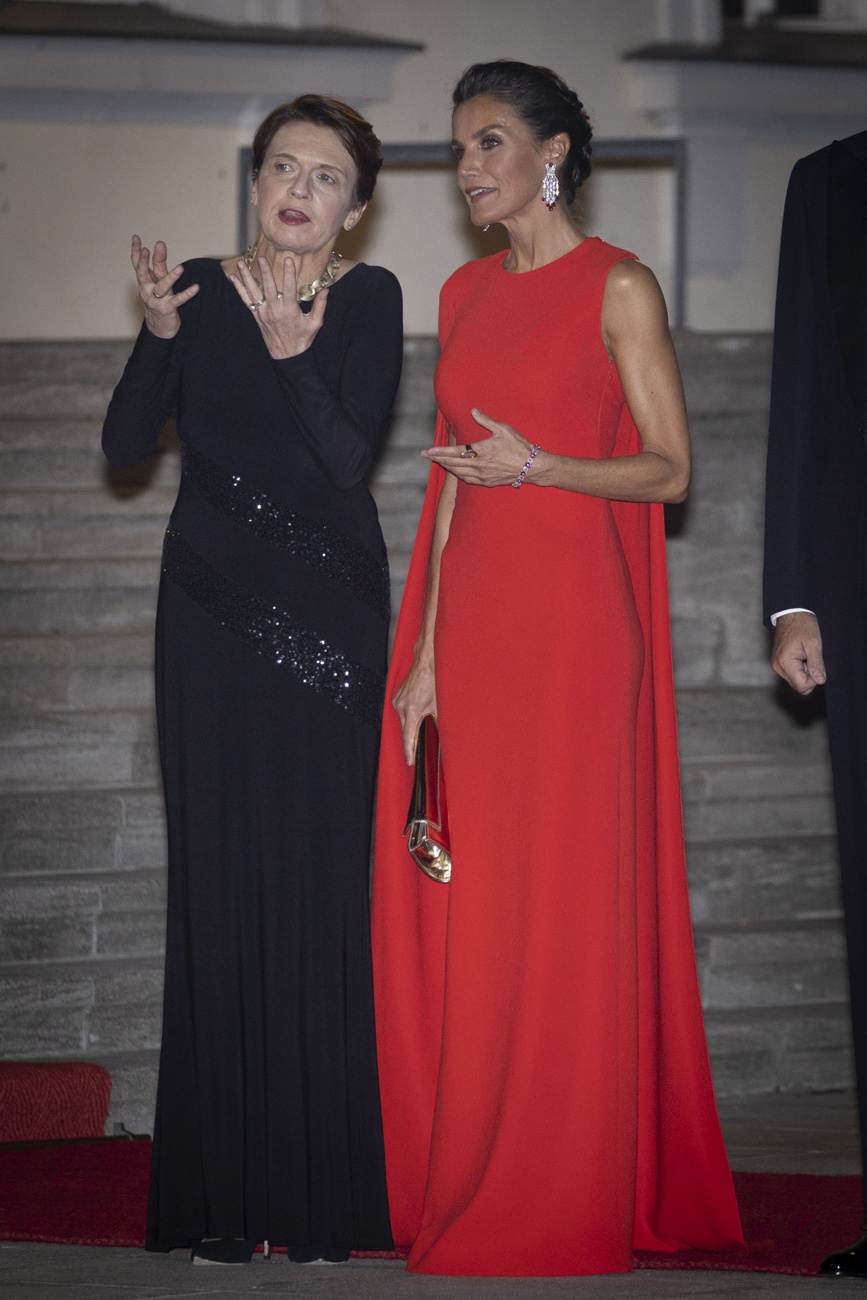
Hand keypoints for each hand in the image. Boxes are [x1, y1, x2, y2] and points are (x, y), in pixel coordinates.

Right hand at [132, 236, 198, 338]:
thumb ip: (159, 263)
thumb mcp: (158, 280)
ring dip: (171, 278)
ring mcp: (155, 300)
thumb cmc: (159, 299)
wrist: (159, 326)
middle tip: (146, 250)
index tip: (136, 237)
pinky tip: (196, 288)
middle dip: (143, 262)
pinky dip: (187, 294)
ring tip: (181, 268)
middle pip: (143, 274)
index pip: (137, 264)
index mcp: (144, 281)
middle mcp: (146, 290)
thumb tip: (159, 243)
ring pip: (162, 287)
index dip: (136, 251)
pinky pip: (178, 300)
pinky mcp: (167, 309)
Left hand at [229, 256, 327, 358]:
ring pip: (253, 292)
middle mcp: (274, 310)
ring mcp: (264, 313)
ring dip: (246, 277)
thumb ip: (320, 306)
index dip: (289, 273)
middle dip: (264, 271)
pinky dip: (239, 289)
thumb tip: (325, 290)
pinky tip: (234, 278)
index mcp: (289, 310)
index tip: (289, 260)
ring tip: (241, 262)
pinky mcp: (257, 316)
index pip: (289, 288)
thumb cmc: (302, 339)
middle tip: (261, 257)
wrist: (288, 356)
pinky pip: (246, 300)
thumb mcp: (315, 323)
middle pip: (268, 287)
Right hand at [392, 655, 436, 764]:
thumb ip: (438, 721)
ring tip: (420, 728)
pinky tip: (417, 714)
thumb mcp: (440, 704)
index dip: (409, 752)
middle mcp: (401, 705)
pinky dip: (408, 716)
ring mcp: (397, 700)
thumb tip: (442, 734)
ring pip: (403, 721)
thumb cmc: (434, 678)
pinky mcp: (397, 696)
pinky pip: (402, 712)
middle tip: (417, 751)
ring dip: (411, 725)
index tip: (410, 762)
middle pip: (405, 730)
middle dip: (412, 739)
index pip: (408, 737)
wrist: (427, 661)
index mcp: (412, 710)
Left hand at [422, 409, 539, 485]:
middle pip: (453, 464)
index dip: (440, 452)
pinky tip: (455, 472)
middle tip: (426, 455)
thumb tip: (473, 411)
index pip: (455, 452)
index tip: (428, 451)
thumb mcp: (503, 429)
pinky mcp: (487, 482)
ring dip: (446, 467)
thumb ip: (486, 420)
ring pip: (458, 473)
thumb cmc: (519, 446)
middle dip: (438, 459)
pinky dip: (458, 475)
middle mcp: (479, 465)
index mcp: (481, 451)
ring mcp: (482, 476)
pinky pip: (468, 480)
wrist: (532, 466)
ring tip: (438, 462)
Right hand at [771, 611, 826, 694]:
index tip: (817, 666)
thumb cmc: (802, 625)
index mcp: (785, 662)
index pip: (802, 686)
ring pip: (795, 681)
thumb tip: (820, 681)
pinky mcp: (777, 663)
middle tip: (812, 659)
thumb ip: (816, 664)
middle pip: (798, 686)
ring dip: (804, 672)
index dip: (814, 680)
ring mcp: (776, 665)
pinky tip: (801, 655)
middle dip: (809, 676)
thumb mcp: (814, 643)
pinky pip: (791, 674)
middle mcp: (777, 667)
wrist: (791, 614)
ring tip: (806, 655)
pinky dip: (799, 668)